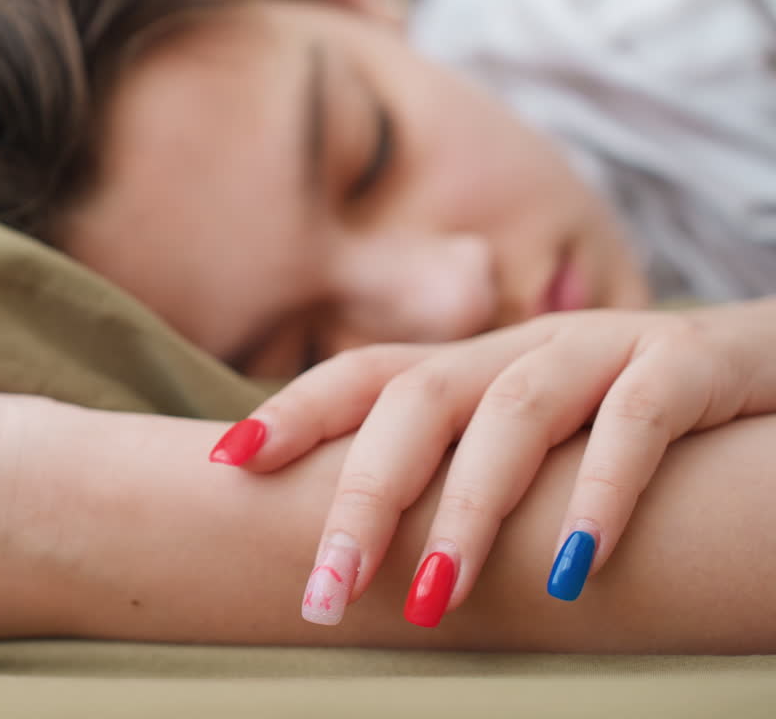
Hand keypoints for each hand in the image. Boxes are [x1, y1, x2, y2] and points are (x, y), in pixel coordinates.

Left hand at [209, 301, 775, 626]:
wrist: (765, 364)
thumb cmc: (621, 422)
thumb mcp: (528, 442)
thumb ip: (454, 474)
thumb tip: (362, 551)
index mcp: (471, 370)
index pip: (362, 378)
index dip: (293, 412)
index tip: (228, 464)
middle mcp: (519, 350)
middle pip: (417, 403)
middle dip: (364, 497)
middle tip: (325, 591)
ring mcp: (602, 348)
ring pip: (511, 412)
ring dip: (467, 509)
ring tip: (428, 600)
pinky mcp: (689, 363)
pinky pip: (638, 420)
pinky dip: (601, 492)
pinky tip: (570, 569)